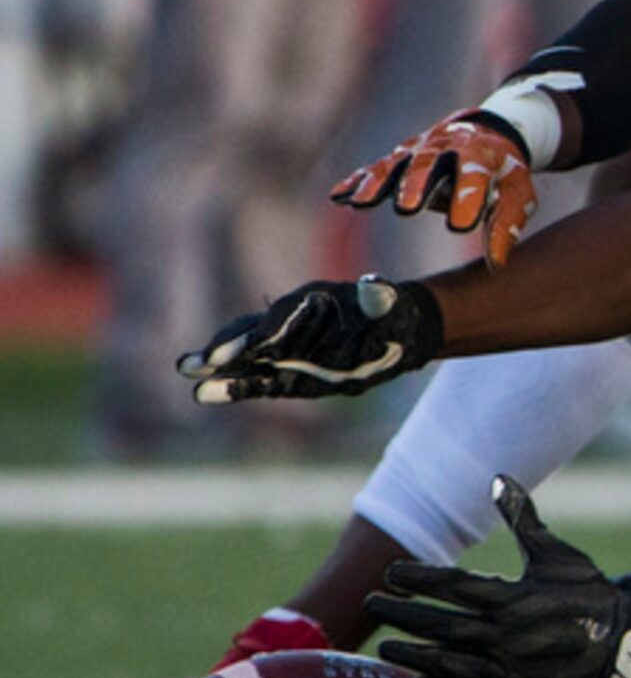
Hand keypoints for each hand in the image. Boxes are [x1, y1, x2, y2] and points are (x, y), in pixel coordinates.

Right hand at [179, 276, 442, 403]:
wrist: (394, 333)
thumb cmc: (391, 317)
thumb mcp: (391, 305)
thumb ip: (379, 298)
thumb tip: (375, 284)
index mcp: (311, 302)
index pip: (280, 319)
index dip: (263, 332)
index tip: (249, 346)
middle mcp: (290, 324)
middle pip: (251, 333)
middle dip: (228, 347)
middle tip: (199, 362)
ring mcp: (283, 349)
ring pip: (245, 357)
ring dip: (218, 366)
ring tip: (188, 372)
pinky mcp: (284, 373)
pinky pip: (255, 380)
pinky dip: (233, 386)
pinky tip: (204, 393)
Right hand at [334, 113, 540, 266]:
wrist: (488, 133)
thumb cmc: (504, 173)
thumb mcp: (517, 195)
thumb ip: (506, 226)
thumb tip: (496, 265)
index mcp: (481, 155)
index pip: (474, 175)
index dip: (467, 199)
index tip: (460, 227)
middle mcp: (446, 147)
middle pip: (428, 165)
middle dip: (416, 185)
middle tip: (407, 209)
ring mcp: (419, 149)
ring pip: (395, 164)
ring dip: (378, 184)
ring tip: (361, 204)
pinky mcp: (400, 155)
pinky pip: (375, 167)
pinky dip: (357, 181)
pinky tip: (338, 196)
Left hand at [367, 478, 630, 677]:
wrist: (626, 650)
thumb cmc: (590, 597)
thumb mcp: (560, 556)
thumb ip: (525, 521)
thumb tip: (499, 479)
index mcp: (515, 598)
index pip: (453, 586)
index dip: (418, 578)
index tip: (391, 573)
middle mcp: (507, 636)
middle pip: (439, 624)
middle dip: (402, 613)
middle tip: (372, 603)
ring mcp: (510, 671)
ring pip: (446, 662)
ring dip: (411, 654)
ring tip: (384, 647)